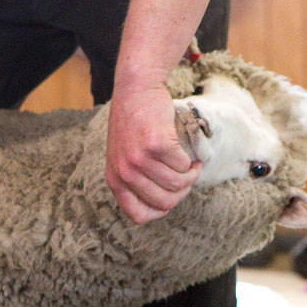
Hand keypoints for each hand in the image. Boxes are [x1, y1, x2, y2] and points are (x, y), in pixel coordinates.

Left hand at [105, 82, 199, 223]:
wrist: (136, 90)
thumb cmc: (135, 124)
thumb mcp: (124, 157)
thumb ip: (135, 181)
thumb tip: (162, 206)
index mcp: (115, 180)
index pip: (139, 216)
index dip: (161, 210)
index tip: (170, 196)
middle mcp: (124, 172)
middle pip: (165, 202)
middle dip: (182, 193)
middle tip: (186, 178)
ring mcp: (139, 158)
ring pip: (178, 184)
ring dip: (190, 176)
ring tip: (190, 165)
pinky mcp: (156, 144)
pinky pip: (183, 165)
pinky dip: (191, 162)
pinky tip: (190, 155)